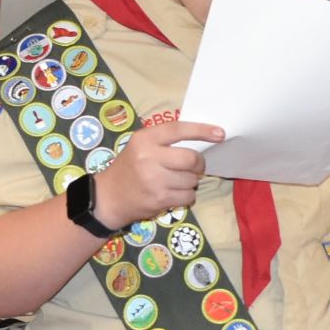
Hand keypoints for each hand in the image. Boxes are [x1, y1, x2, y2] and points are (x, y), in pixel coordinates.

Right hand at [94, 120, 224, 232]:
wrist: (109, 196)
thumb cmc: (130, 167)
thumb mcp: (140, 146)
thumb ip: (165, 140)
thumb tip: (204, 138)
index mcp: (144, 139)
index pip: (178, 130)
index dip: (202, 130)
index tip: (220, 133)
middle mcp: (148, 158)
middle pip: (191, 158)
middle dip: (199, 164)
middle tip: (195, 167)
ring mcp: (154, 180)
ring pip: (192, 179)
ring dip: (191, 181)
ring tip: (177, 181)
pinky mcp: (159, 199)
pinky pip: (188, 196)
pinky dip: (187, 195)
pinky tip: (174, 193)